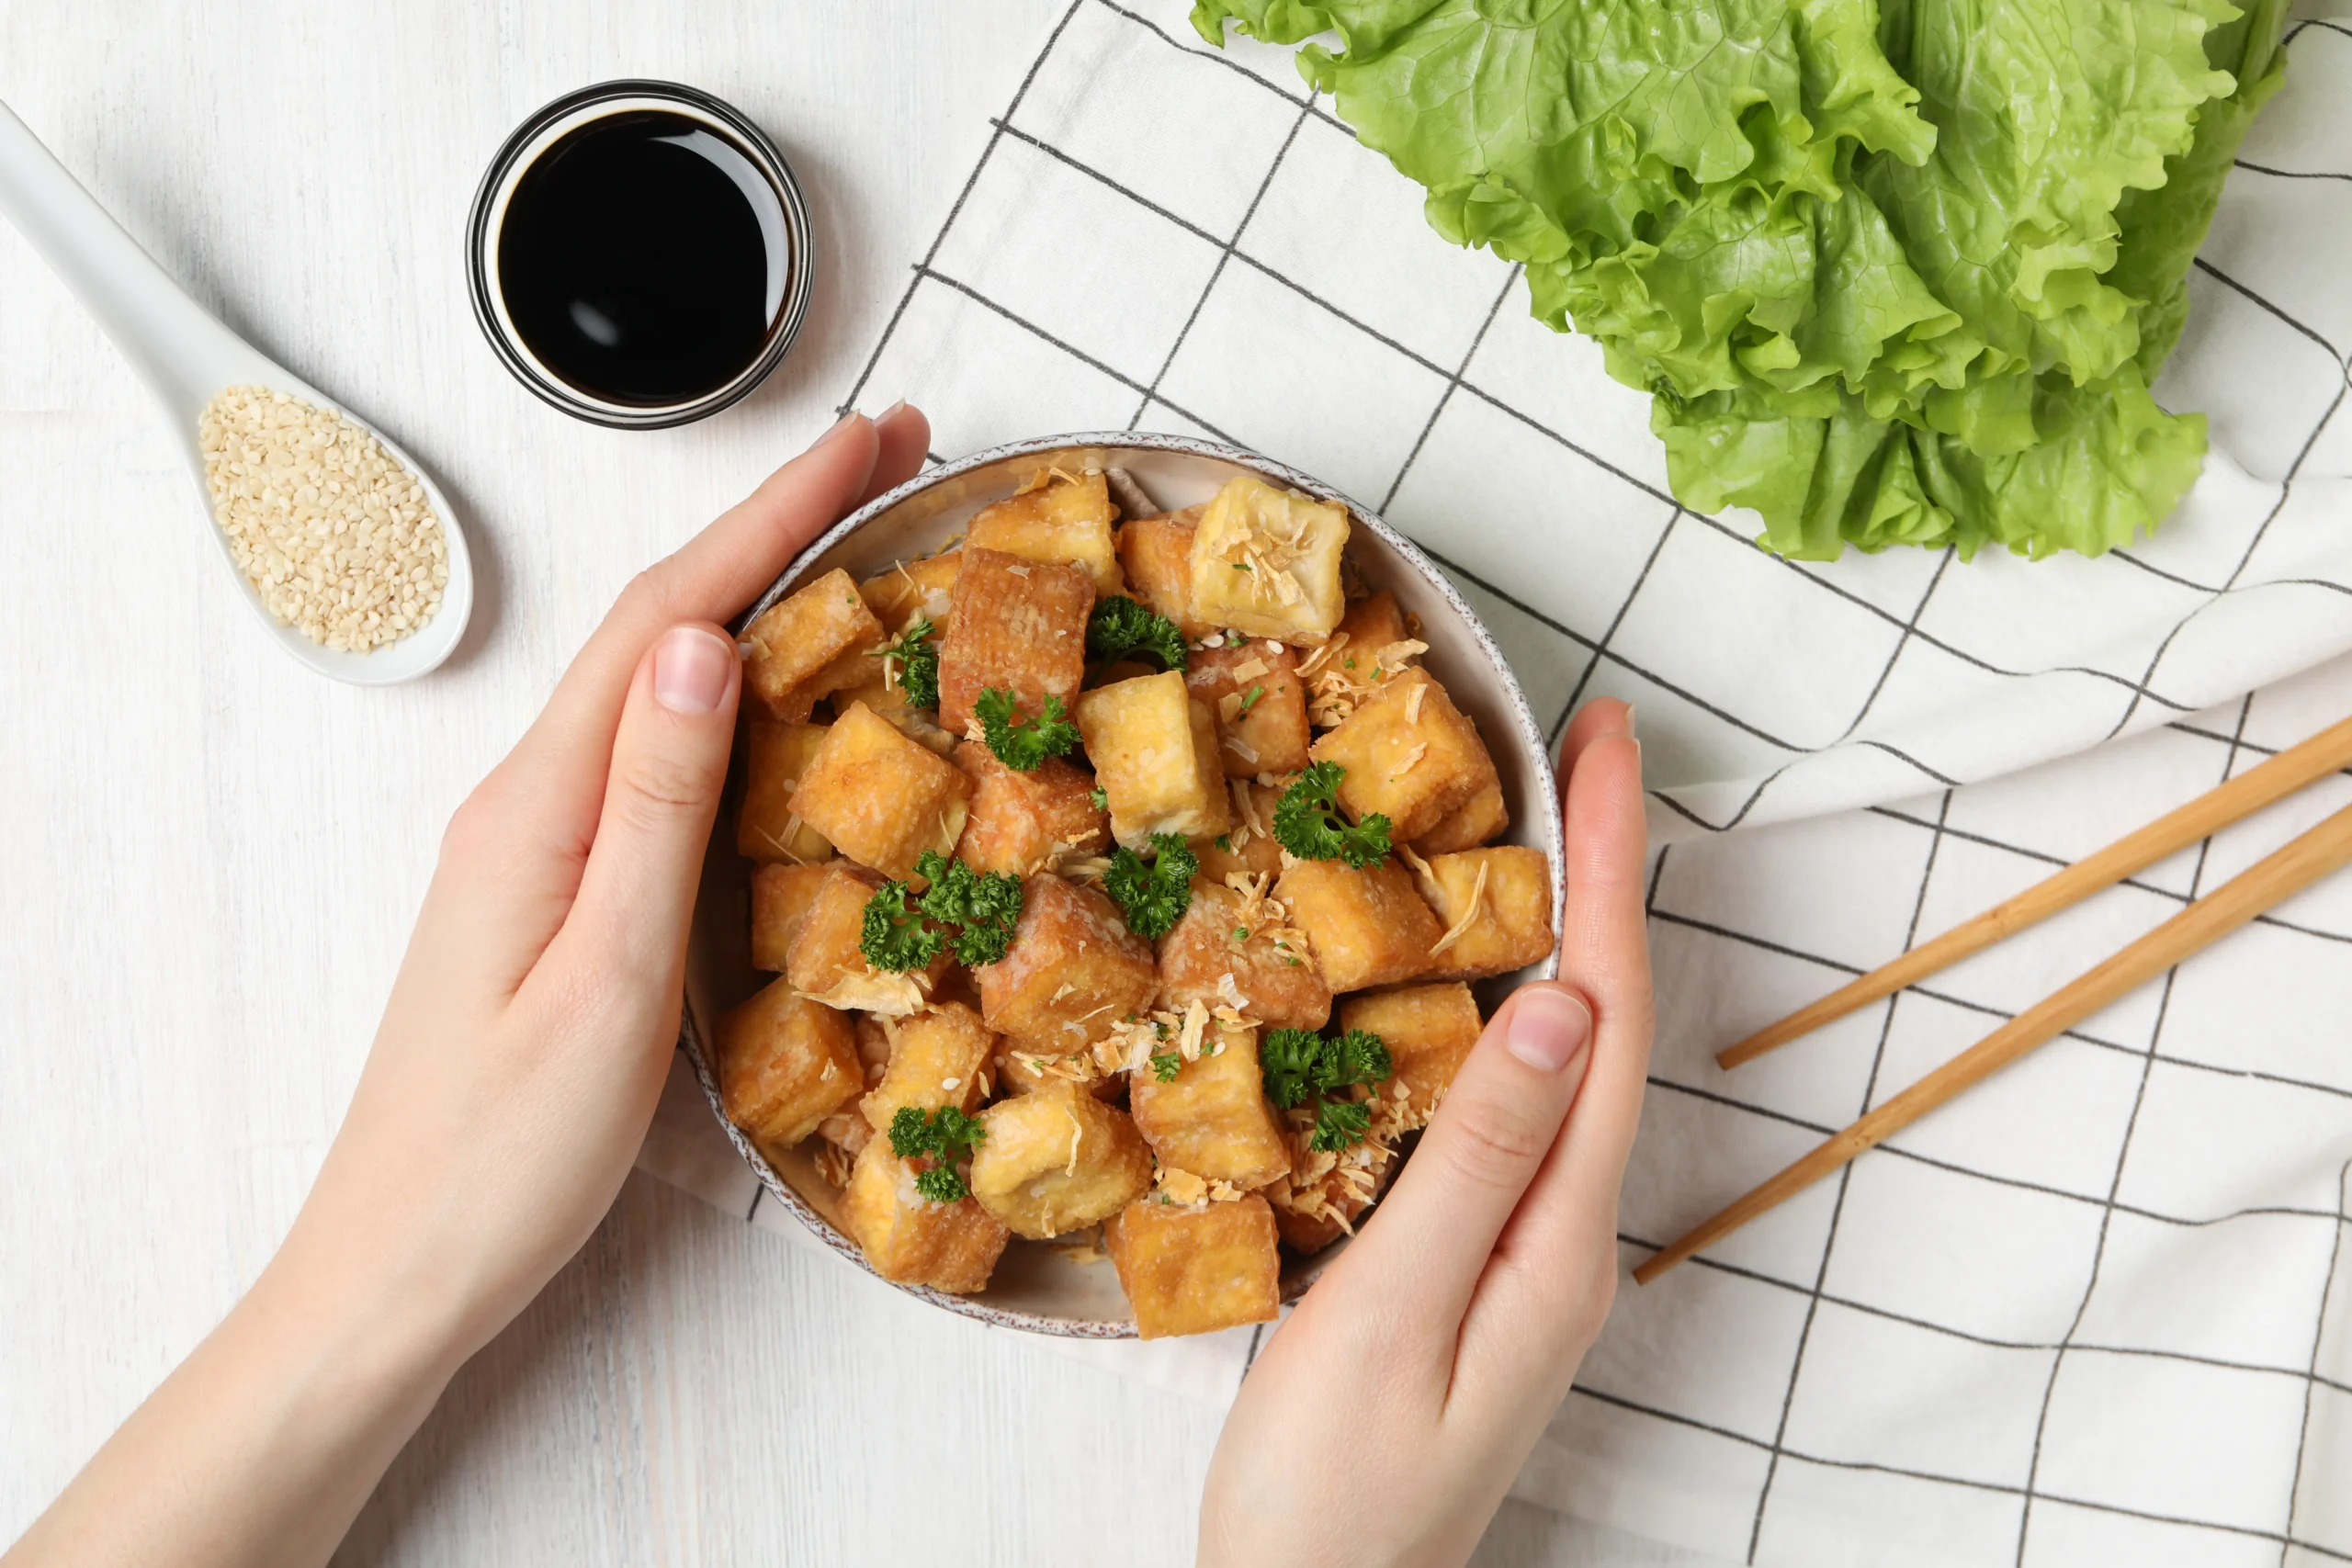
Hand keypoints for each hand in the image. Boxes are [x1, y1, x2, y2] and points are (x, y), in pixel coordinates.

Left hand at [6, 404, 930, 1567]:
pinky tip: (776, 698)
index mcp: (540, 806)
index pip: (670, 617)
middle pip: (663, 625)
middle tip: (891, 465)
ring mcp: (539, 844)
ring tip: (855, 547)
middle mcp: (532, 802)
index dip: (776, 516)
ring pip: (659, 681)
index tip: (870, 442)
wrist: (396, 1272)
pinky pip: (655, 753)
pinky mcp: (559, 890)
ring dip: (756, 595)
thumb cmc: (497, 1157)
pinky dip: (731, 691)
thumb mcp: (603, 982)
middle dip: (779, 528)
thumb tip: (701, 645)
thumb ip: (655, 808)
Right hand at [1198, 700, 1649, 1567]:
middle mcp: (1565, 1237)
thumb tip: (1554, 1007)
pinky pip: (1514, 1108)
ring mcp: (1527, 1256)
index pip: (1605, 1016)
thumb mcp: (1386, 1322)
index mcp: (1557, 1239)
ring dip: (1566, 931)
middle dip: (1603, 875)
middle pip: (1605, 1023)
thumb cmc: (1329, 1500)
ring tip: (1544, 824)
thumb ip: (1470, 1164)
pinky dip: (1509, 1011)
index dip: (1611, 870)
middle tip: (1579, 747)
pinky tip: (1476, 981)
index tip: (1603, 746)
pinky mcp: (1475, 1269)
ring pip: (1563, 1059)